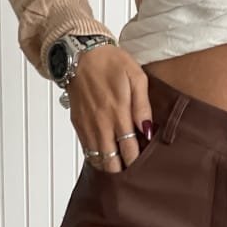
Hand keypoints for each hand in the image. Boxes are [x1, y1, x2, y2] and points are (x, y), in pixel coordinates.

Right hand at [66, 44, 152, 174]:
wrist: (78, 54)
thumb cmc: (109, 62)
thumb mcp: (135, 77)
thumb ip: (143, 106)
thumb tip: (148, 130)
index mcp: (118, 114)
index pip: (130, 151)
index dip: (138, 164)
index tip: (145, 167)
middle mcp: (101, 125)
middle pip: (112, 164)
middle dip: (123, 172)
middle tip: (134, 173)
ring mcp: (88, 127)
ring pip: (99, 162)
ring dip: (110, 168)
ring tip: (121, 168)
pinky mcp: (78, 126)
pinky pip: (88, 152)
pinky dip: (98, 158)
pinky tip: (108, 156)